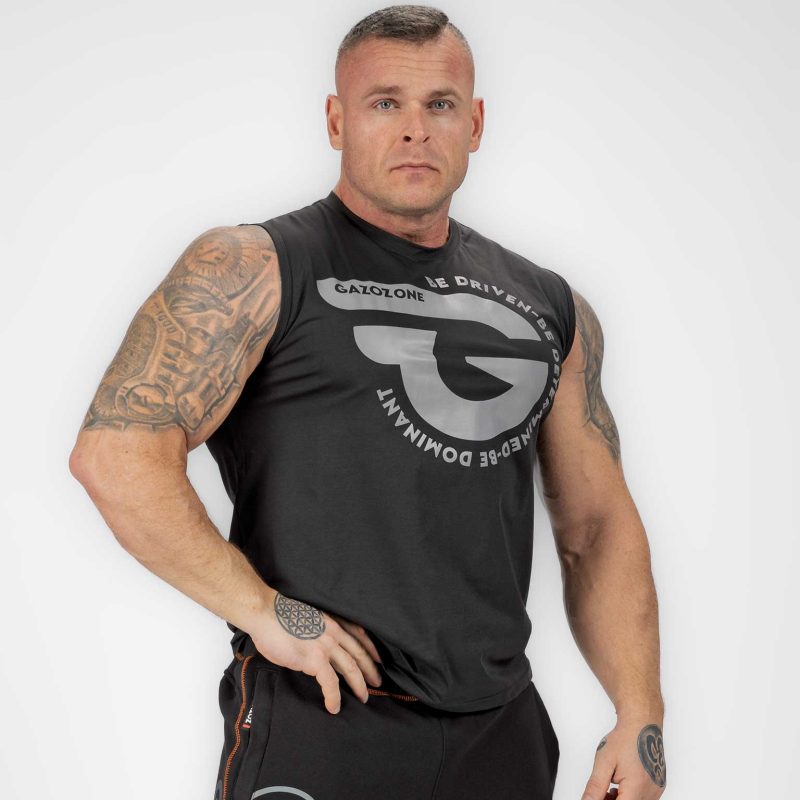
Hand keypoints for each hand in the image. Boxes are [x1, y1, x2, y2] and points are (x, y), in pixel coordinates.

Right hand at [249, 589, 383, 714]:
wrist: (265, 613)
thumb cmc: (279, 615)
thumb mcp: (307, 618)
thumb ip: (318, 631)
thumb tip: (317, 647)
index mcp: (332, 621)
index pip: (359, 634)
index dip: (370, 647)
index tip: (379, 658)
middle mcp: (333, 632)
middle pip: (359, 653)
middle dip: (370, 669)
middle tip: (378, 683)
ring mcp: (326, 645)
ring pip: (351, 668)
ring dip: (359, 685)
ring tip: (364, 697)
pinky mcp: (315, 659)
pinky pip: (330, 683)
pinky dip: (334, 696)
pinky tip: (334, 706)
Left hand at [581, 716, 665, 799]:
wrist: (641, 723)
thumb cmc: (625, 739)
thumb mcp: (604, 762)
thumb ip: (595, 786)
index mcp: (637, 788)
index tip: (598, 796)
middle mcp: (650, 792)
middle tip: (601, 793)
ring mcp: (656, 790)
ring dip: (622, 799)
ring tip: (609, 788)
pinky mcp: (658, 786)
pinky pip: (644, 798)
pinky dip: (631, 795)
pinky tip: (621, 786)